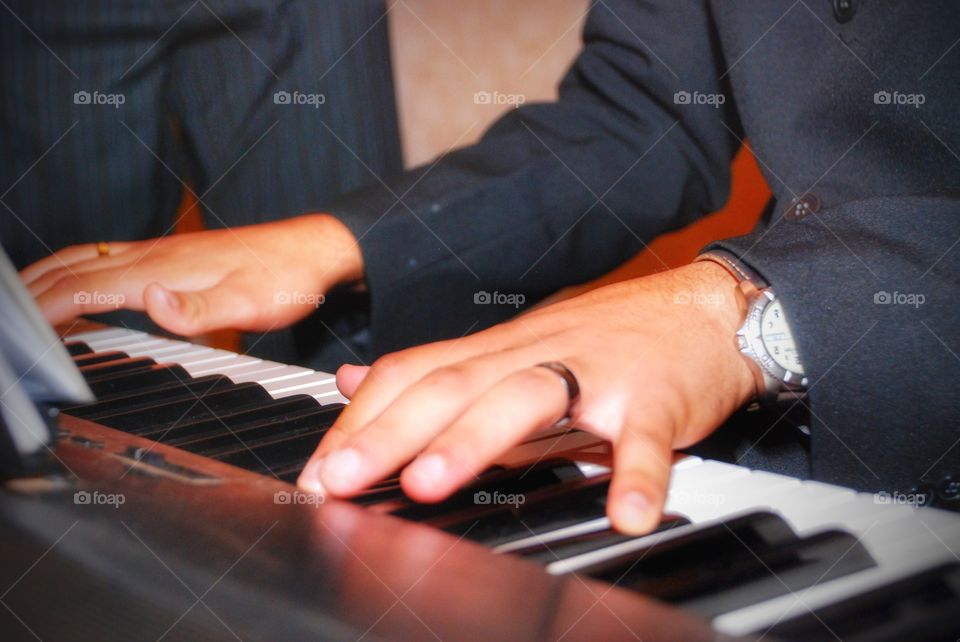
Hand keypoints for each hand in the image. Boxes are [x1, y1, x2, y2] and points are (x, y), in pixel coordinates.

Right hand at [21, 214, 362, 334]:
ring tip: (24, 305)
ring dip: (48, 279)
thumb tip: (150, 303)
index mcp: (160, 269)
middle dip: (30, 293)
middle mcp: (152, 256)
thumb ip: (198, 310)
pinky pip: (108, 262)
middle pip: (73, 268)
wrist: (311, 251)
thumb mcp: (248, 305)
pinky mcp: (173, 258)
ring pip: (87, 260)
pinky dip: (78, 275)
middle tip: (9, 327)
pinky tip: (82, 291)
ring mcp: (161, 254)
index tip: (16, 337)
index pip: (82, 287)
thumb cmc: (284, 279)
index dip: (41, 311)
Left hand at [298, 261, 755, 534]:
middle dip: (387, 433)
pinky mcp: (657, 398)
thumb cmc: (608, 341)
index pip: (414, 372)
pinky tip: (623, 515)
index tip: (319, 469)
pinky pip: (643, 437)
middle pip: (451, 384)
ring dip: (473, 440)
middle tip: (338, 479)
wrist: (705, 310)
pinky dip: (634, 475)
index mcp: (500, 350)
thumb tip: (356, 384)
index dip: (360, 418)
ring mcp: (596, 372)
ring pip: (525, 396)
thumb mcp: (514, 352)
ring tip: (427, 484)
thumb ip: (441, 375)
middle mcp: (537, 353)